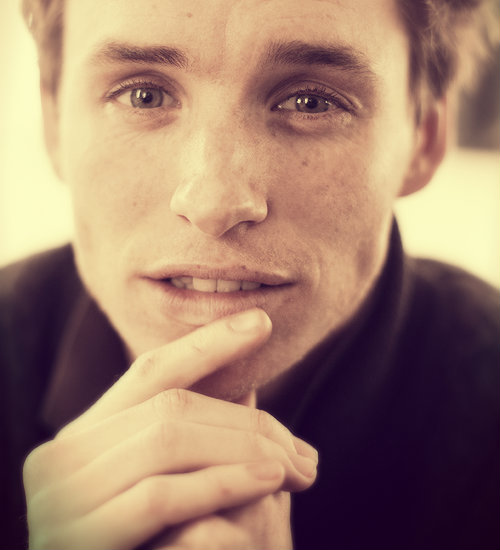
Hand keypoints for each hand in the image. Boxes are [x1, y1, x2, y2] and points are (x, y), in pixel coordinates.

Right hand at [24, 309, 316, 548]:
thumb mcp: (151, 489)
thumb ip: (185, 443)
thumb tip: (250, 392)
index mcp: (80, 438)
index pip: (149, 372)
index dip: (208, 344)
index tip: (261, 323)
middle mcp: (60, 458)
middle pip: (171, 407)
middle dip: (247, 424)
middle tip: (303, 452)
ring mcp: (62, 498)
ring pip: (170, 440)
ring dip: (244, 450)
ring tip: (295, 467)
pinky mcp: (81, 538)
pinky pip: (163, 496)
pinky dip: (222, 482)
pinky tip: (266, 483)